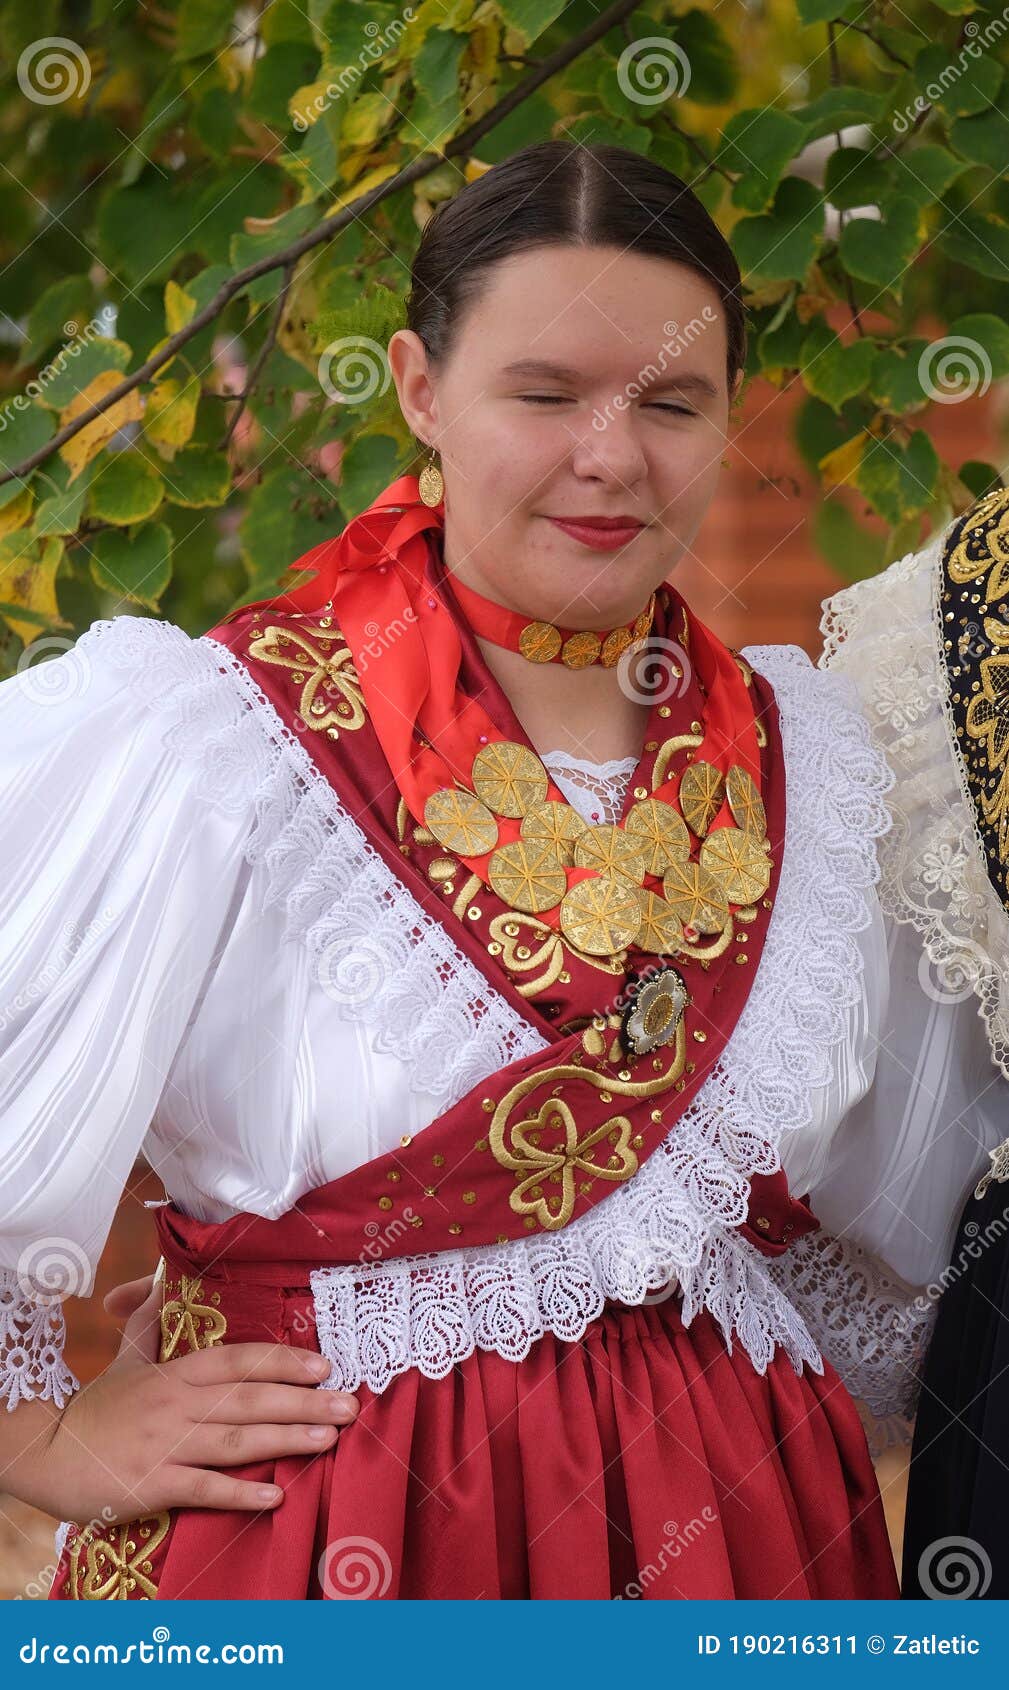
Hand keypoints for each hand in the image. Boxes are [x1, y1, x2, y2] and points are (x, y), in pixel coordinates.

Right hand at [25, 1270, 357, 1524]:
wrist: (47, 1452)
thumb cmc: (97, 1408)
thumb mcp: (125, 1358)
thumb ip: (148, 1322)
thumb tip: (157, 1282)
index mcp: (177, 1374)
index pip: (239, 1360)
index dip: (283, 1361)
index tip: (324, 1365)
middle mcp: (177, 1405)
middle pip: (250, 1399)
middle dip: (304, 1402)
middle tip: (349, 1406)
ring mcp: (166, 1445)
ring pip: (236, 1440)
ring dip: (286, 1440)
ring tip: (328, 1440)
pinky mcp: (152, 1484)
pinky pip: (203, 1488)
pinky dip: (239, 1492)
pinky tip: (274, 1496)